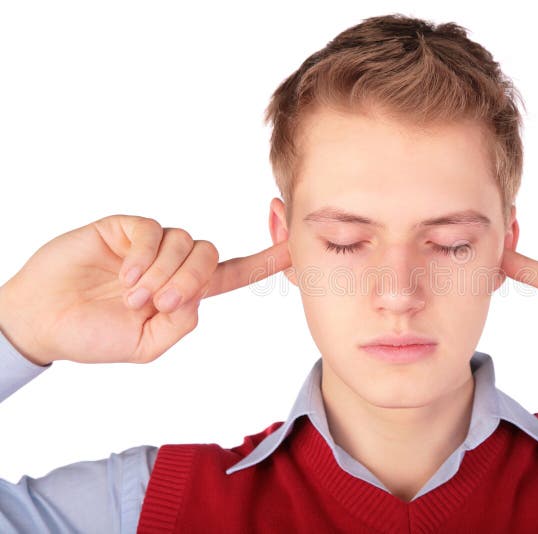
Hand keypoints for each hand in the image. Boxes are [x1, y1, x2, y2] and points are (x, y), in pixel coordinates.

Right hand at [0, 214, 291, 365]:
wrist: (43, 322)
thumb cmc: (94, 336)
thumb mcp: (146, 346)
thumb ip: (181, 323)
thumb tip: (197, 294)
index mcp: (184, 292)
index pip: (233, 273)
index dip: (265, 261)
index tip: (295, 247)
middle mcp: (172, 263)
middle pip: (211, 255)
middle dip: (191, 280)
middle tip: (159, 303)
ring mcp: (149, 244)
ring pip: (183, 243)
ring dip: (162, 274)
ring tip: (133, 297)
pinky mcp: (124, 228)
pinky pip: (152, 231)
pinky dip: (143, 257)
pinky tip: (123, 277)